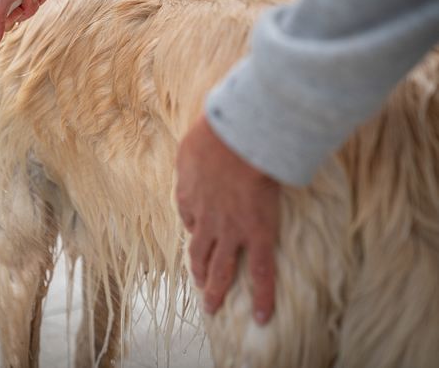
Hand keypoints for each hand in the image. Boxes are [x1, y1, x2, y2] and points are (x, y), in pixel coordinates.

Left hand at [175, 115, 279, 324]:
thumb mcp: (190, 146)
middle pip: (199, 254)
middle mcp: (205, 220)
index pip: (189, 219)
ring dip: (216, 290)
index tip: (199, 233)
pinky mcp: (257, 234)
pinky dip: (262, 297)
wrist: (237, 138)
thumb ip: (192, 158)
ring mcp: (230, 231)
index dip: (195, 229)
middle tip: (200, 289)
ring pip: (221, 269)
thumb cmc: (213, 135)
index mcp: (189, 196)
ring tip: (214, 307)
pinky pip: (261, 273)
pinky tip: (263, 316)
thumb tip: (194, 156)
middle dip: (199, 274)